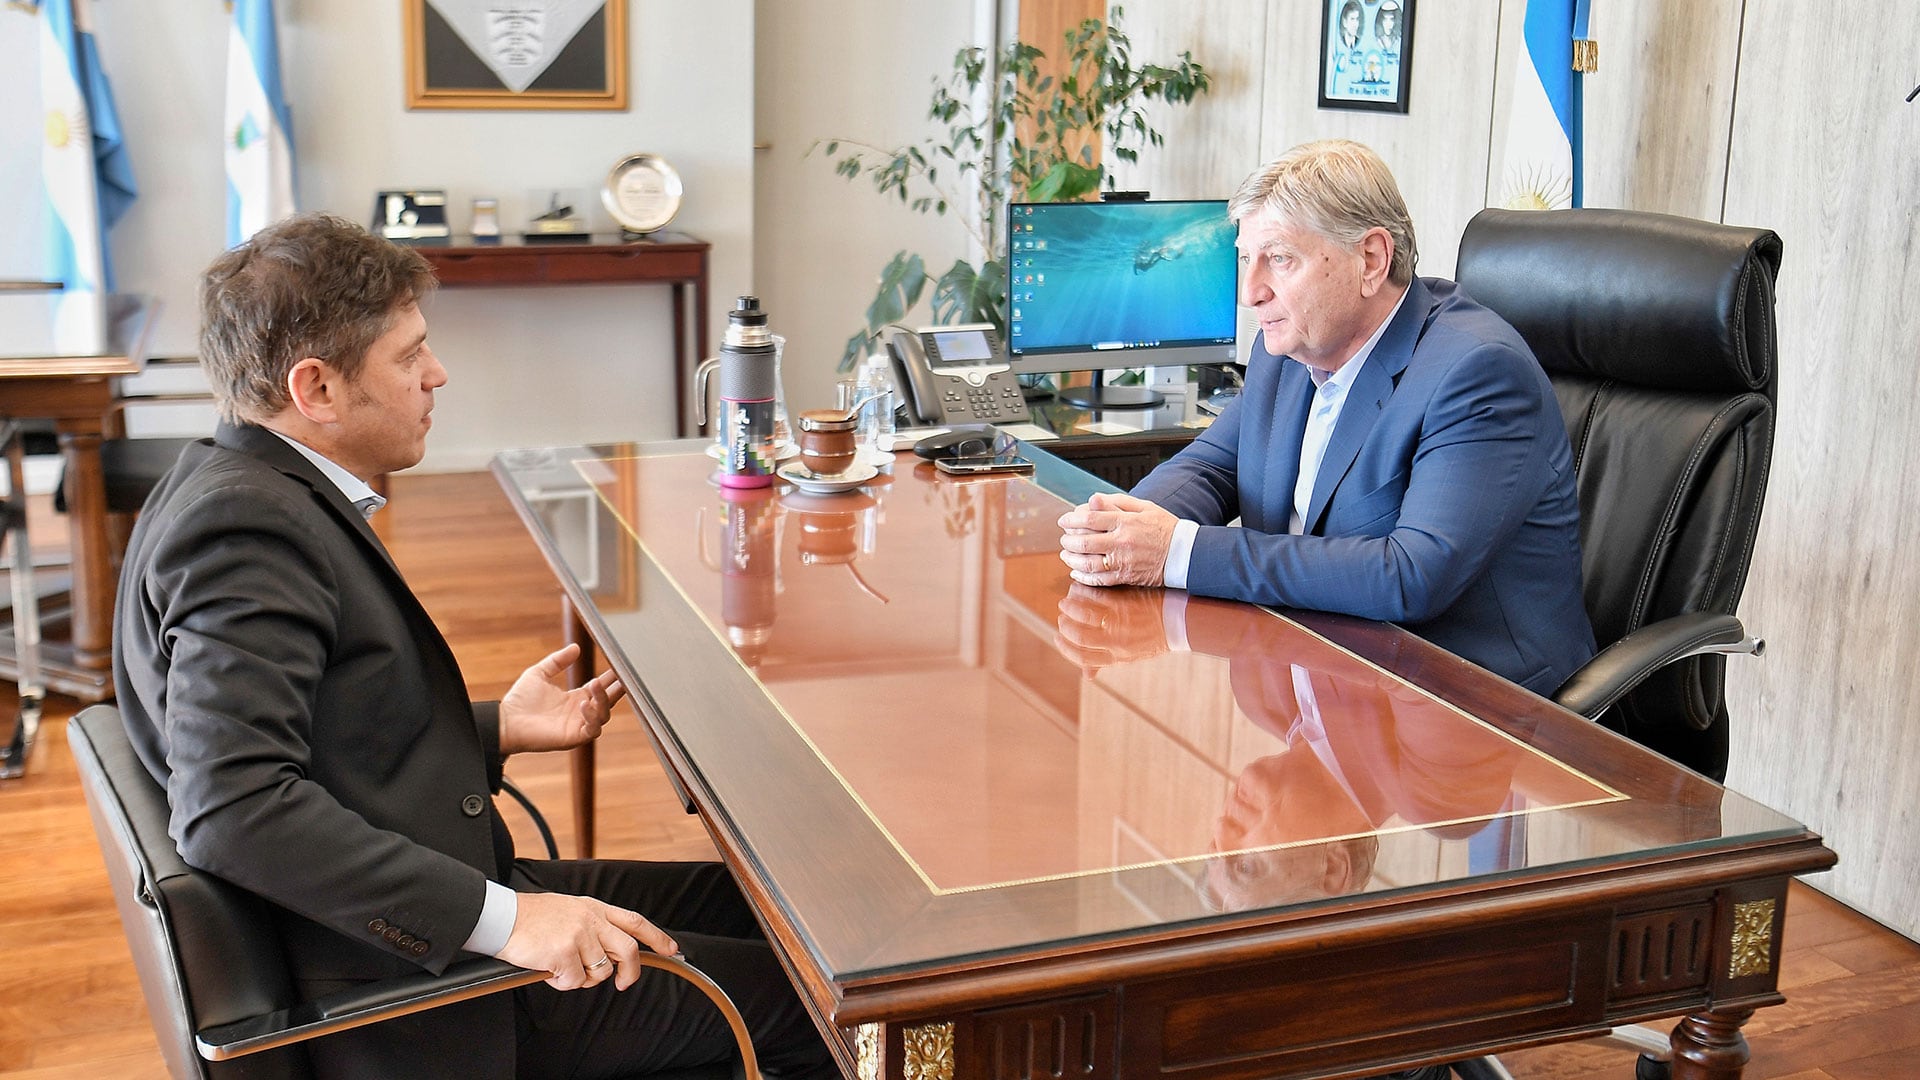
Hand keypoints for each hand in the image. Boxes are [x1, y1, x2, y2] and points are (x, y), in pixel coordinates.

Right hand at [497, 891, 677, 991]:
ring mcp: (579, 935)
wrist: (504, 916)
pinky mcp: (564, 953)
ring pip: (600, 972)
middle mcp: (592, 919)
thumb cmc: (533, 917)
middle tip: (623, 984)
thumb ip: (594, 925)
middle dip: (630, 972)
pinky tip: (549, 970)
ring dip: (583, 978)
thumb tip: (611, 953)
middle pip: (628, 950)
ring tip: (564, 968)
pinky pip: (574, 981)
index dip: (657, 937)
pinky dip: (563, 983)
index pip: (636, 922)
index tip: (672, 949)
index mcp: (595, 908)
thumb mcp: (571, 909)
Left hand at [499, 644, 626, 754]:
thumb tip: (575, 647)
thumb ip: (557, 660)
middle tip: (622, 676)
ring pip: (604, 714)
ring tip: (595, 684)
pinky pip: (592, 729)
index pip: (600, 688)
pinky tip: (584, 704)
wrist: (505, 722)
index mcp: (575, 699)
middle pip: (608, 701)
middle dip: (616, 689)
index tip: (619, 666)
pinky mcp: (573, 737)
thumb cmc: (519, 701)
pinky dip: (592, 717)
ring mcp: (578, 725)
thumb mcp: (539, 673)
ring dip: (603, 699)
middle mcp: (580, 712)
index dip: (611, 678)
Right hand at [1053, 583, 1172, 670]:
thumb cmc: (1155, 637)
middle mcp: (1116, 643)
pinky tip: (1077, 590)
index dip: (1065, 648)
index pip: (1082, 658)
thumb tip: (1087, 676)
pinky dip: (1081, 594)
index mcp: (1117, 657)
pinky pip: (1094, 599)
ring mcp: (1119, 623)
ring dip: (1069, 609)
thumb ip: (1106, 662)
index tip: (1058, 638)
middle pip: (1079, 638)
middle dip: (1064, 627)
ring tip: (1064, 603)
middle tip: (1061, 619)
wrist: (1179, 622)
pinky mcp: (1123, 605)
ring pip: (1083, 617)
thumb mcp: (1131, 656)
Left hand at [1057, 491, 1176, 586]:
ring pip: (1088, 563)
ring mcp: (1122, 562)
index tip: (1063, 520)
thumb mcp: (1144, 507)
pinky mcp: (1125, 577)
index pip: (1090, 519)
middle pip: (1084, 542)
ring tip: (1065, 554)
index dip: (1071, 519)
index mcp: (1125, 523)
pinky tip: (1076, 572)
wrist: (1184, 553)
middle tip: (1064, 538)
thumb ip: (1116, 502)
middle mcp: (1121, 542)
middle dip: (1068, 540)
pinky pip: (1099, 580)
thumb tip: (1092, 499)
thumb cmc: (1165, 528)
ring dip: (1072, 559)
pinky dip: (1083, 577)